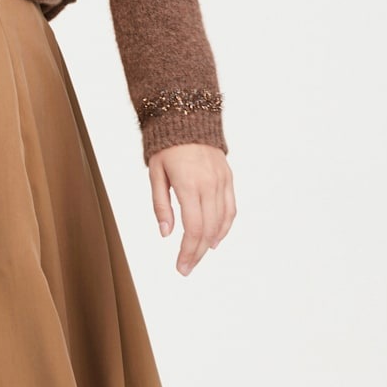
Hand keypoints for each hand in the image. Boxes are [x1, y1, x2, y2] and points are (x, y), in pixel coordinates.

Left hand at [147, 143, 235, 276]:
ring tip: (198, 256)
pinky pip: (230, 208)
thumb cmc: (166, 147)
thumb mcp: (155, 174)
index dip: (188, 252)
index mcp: (188, 185)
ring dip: (211, 243)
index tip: (181, 267)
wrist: (188, 118)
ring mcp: (221, 182)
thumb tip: (165, 233)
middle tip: (187, 268)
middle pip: (208, 229)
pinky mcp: (228, 178)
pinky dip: (225, 227)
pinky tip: (215, 239)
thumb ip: (160, 205)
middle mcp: (209, 185)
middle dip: (197, 253)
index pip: (193, 228)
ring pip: (222, 221)